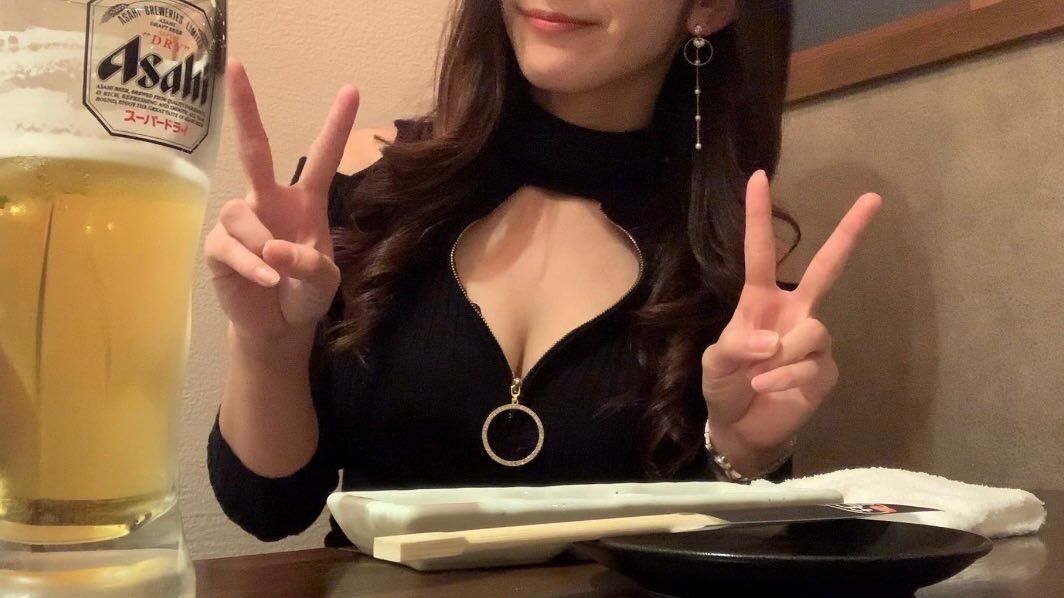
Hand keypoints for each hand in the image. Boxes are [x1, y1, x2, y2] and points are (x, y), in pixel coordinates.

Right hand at [204, 62, 359, 341]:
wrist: (278, 326)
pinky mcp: (219, 246)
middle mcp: (269, 202)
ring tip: (276, 272)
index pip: (321, 157)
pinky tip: (266, 278)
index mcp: (304, 202)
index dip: (335, 125)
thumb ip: (309, 263)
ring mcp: (241, 222)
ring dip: (261, 244)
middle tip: (237, 65)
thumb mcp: (324, 280)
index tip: (351, 89)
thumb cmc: (305, 294)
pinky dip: (251, 263)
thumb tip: (274, 246)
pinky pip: (229, 244)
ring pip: (241, 213)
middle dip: (245, 108)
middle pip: (255, 148)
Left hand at [701, 171, 881, 472]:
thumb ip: (737, 347)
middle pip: (828, 268)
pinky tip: (769, 388)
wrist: (741, 429)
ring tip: (759, 375)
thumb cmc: (725, 387)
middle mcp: (794, 313)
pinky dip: (785, 379)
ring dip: (781, 356)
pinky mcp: (825, 371)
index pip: (761, 252)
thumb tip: (773, 341)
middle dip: (849, 233)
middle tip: (873, 198)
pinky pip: (811, 366)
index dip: (759, 217)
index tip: (759, 176)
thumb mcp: (716, 364)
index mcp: (760, 301)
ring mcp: (814, 341)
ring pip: (812, 331)